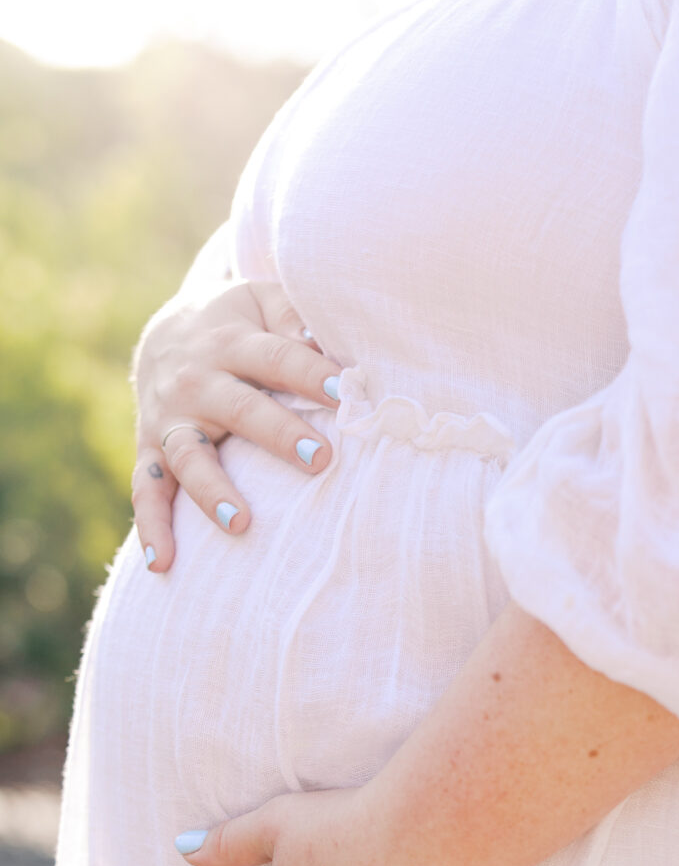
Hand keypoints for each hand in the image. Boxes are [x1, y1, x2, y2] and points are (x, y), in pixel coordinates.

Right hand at [131, 279, 342, 571]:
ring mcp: (170, 420)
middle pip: (240, 408)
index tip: (344, 390)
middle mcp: (197, 381)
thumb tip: (326, 342)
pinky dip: (151, 527)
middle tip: (320, 460)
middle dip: (278, 434)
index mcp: (231, 342)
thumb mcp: (262, 302)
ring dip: (212, 491)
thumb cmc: (237, 325)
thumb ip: (294, 317)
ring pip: (190, 457)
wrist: (165, 334)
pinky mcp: (151, 452)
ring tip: (241, 523)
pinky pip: (147, 492)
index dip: (309, 372)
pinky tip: (162, 563)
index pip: (276, 357)